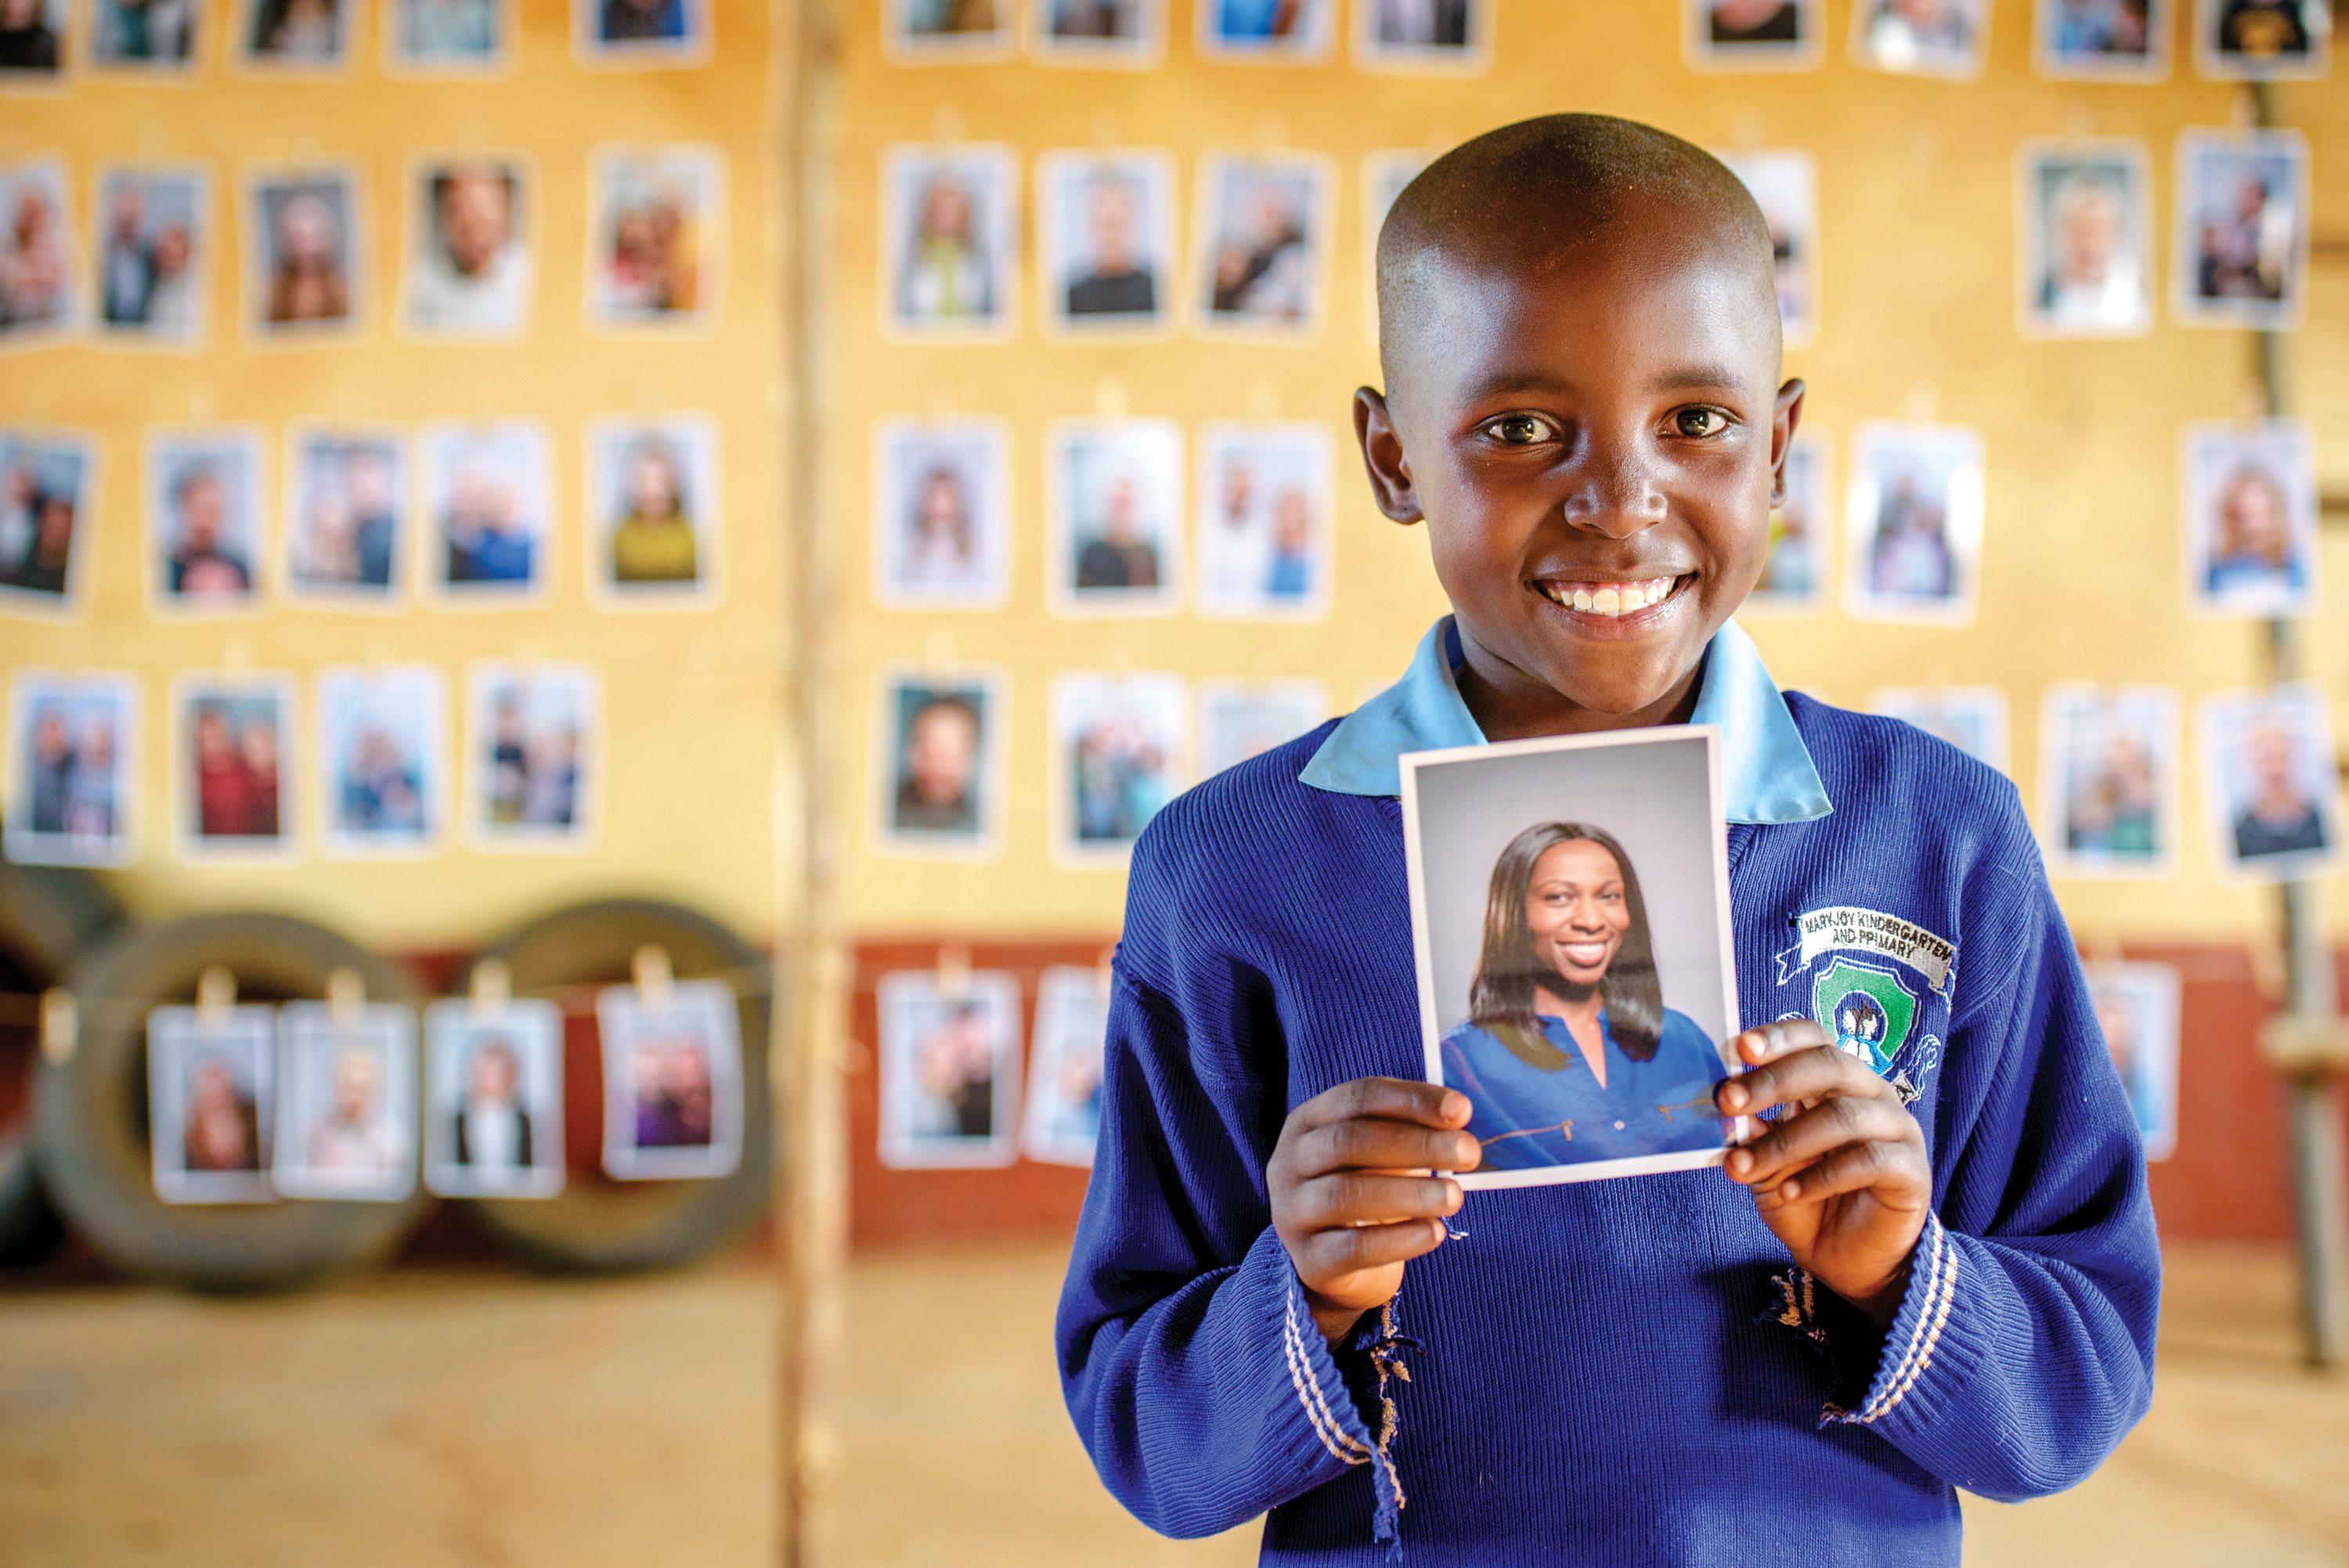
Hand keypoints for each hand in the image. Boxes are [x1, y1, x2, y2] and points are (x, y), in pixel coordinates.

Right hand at [1267, 1078, 1479, 1341]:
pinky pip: (1353, 1248)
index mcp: (1307, 1122)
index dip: (1411, 1100)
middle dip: (1416, 1144)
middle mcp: (1289, 1163)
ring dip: (1409, 1193)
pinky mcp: (1308, 1261)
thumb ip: (1412, 1132)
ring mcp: (1291, 1213)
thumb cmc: (1368, 1190)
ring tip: (1456, 1196)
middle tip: (1469, 1152)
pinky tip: (1435, 1233)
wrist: (1337, 1264)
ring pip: (1345, 1195)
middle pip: (1348, 1142)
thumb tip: (1458, 1116)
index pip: (1357, 1097)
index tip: (1462, 1110)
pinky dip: (1399, 1240)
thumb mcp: (1382, 1155)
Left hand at [1714, 1020, 1930, 1328]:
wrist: (1845, 1260)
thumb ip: (1751, 1132)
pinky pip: (1867, 1161)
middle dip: (1773, 1081)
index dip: (1778, 1038)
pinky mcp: (1911, 1170)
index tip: (1738, 1048)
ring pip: (1843, 1116)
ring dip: (1785, 1141)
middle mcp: (1870, 1094)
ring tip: (1745, 1167)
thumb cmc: (1804, 1198)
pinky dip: (1820, 1176)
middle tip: (1728, 1101)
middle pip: (1828, 1065)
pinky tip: (1788, 1192)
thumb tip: (1725, 1105)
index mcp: (1834, 1079)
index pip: (1813, 1038)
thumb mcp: (1765, 1164)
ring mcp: (1896, 1129)